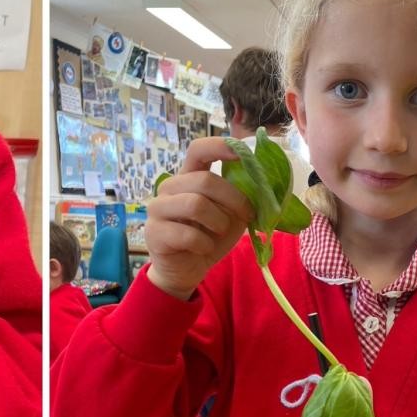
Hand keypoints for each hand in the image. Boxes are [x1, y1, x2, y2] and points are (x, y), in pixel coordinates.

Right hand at [145, 138, 255, 300]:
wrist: (185, 270)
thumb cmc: (209, 237)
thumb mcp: (230, 216)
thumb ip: (239, 198)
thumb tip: (262, 185)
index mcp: (188, 177)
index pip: (198, 150)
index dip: (218, 146)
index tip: (240, 152)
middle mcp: (169, 187)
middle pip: (204, 180)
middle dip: (233, 199)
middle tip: (246, 215)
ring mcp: (158, 208)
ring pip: (196, 204)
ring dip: (218, 222)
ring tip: (219, 233)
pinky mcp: (154, 232)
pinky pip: (188, 234)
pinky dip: (205, 244)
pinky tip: (204, 249)